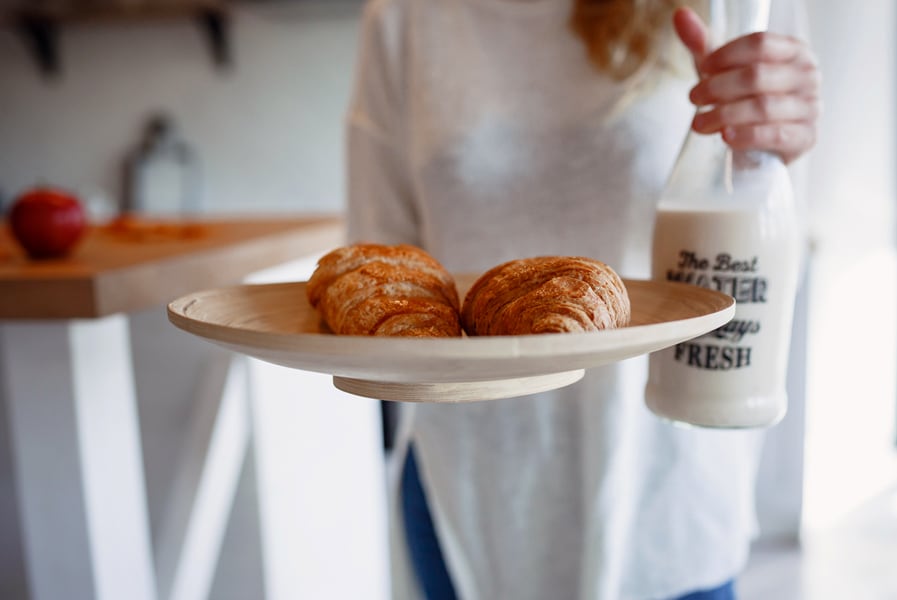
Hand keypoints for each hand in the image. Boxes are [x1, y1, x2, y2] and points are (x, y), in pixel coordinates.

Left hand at [673, 7, 820, 163]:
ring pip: (762, 107)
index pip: (760, 43)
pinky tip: (725, 137)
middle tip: (694, 98)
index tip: (703, 68)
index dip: (726, 55)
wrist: (764, 142)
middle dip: (717, 87)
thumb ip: (703, 44)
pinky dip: (746, 135)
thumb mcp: (722, 70)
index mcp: (793, 50)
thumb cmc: (744, 98)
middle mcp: (807, 75)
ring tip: (698, 123)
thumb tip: (680, 15)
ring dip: (724, 115)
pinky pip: (774, 135)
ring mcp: (810, 107)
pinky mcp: (805, 137)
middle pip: (757, 75)